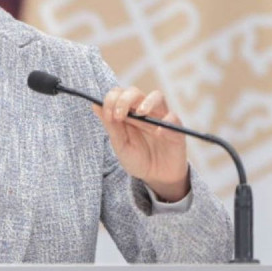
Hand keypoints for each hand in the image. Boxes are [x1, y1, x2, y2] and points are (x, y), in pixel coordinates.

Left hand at [93, 87, 188, 201]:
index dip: (111, 99)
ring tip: (140, 113)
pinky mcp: (176, 129)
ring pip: (157, 96)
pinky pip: (174, 118)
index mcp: (128, 113)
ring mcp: (161, 118)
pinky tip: (158, 132)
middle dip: (124, 100)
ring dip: (147, 102)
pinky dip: (167, 122)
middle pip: (135, 92)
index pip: (119, 94)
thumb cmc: (138, 159)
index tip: (107, 114)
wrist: (156, 177)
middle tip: (119, 115)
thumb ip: (111, 126)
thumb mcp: (121, 145)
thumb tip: (95, 105)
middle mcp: (144, 111)